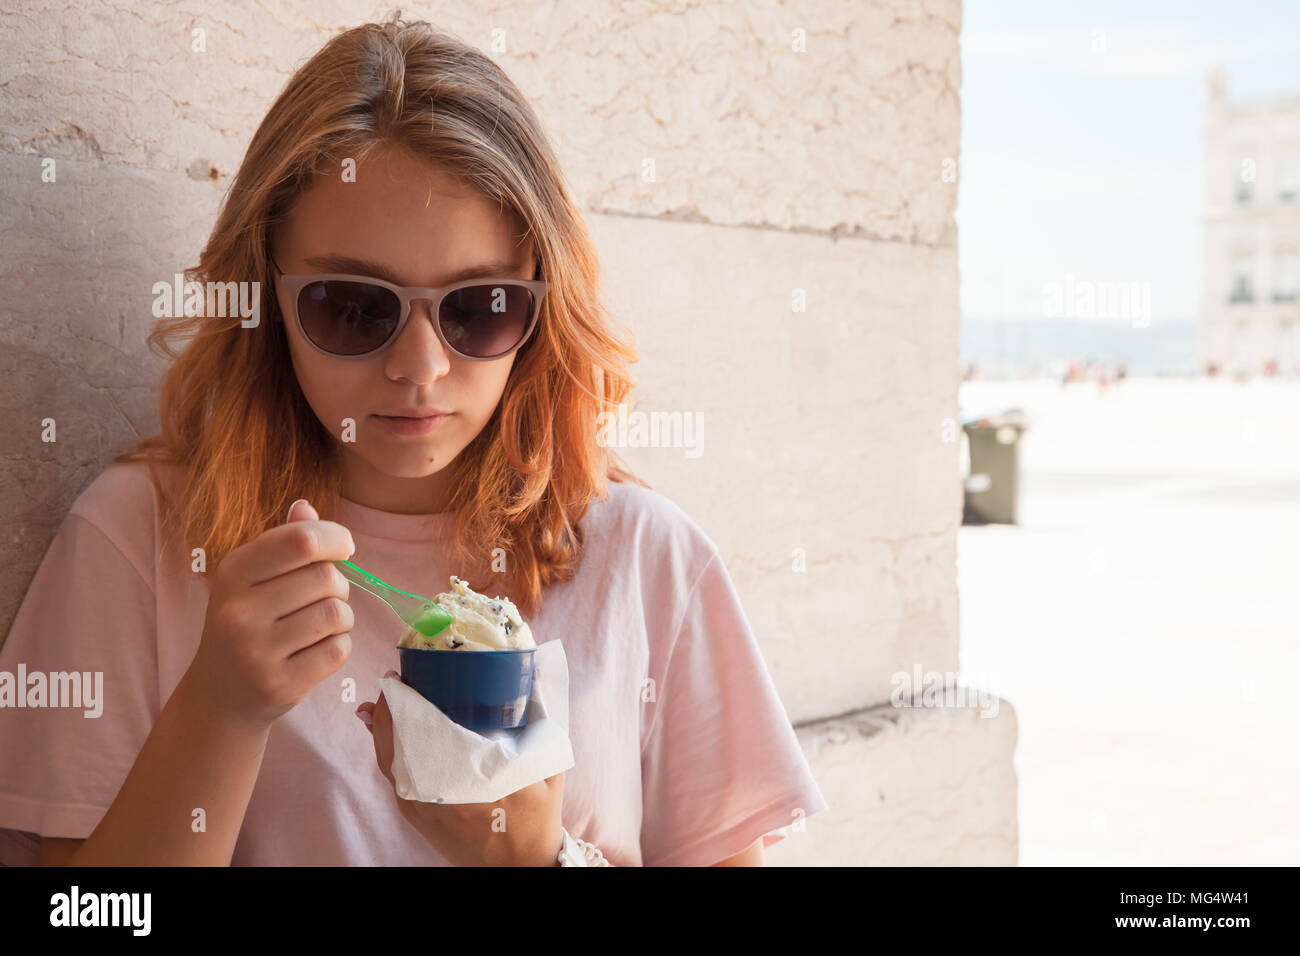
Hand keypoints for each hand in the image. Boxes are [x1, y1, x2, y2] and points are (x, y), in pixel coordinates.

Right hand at [186, 498, 355, 728]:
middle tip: (322, 598)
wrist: (219, 695)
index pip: (302, 540)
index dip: (336, 538)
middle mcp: (238, 611)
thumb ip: (283, 541)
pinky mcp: (279, 684)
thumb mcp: (252, 578)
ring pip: (337, 614)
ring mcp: (256, 652)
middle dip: (338, 584)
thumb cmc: (247, 622)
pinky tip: (316, 650)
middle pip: (327, 578)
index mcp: (232, 572)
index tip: (344, 547)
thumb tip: (306, 507)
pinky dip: (339, 646)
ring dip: (341, 617)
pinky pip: (338, 650)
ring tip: (319, 625)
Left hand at [357, 675, 564, 866]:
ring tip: (383, 698)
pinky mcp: (415, 815)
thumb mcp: (548, 764)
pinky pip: (392, 774)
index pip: (423, 730)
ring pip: (388, 758)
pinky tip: (382, 729)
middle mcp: (437, 791)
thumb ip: (540, 715)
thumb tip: (534, 670)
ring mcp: (420, 806)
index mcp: (469, 775)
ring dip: (383, 726)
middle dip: (390, 706)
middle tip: (394, 678)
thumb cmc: (538, 814)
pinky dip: (385, 748)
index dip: (405, 699)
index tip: (402, 674)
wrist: (519, 865)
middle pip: (396, 741)